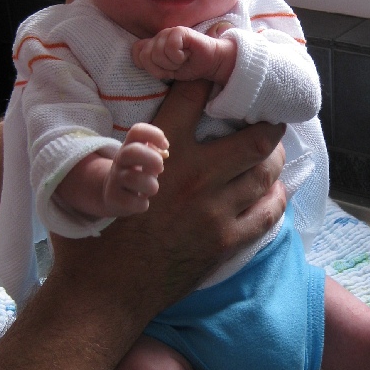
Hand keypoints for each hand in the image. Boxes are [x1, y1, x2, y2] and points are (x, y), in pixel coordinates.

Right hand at [50, 78, 285, 315]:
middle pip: (254, 138)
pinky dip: (276, 196)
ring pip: (266, 173)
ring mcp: (217, 212)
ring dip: (274, 157)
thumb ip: (115, 149)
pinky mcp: (228, 242)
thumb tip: (127, 123)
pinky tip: (274, 189)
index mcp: (164, 155)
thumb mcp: (96, 181)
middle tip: (269, 116)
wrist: (106, 295)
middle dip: (267, 122)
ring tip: (273, 149)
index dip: (210, 79)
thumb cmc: (93, 237)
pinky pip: (268, 212)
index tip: (222, 74)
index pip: (193, 98)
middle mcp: (197, 178)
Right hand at [102, 122, 168, 214]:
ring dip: (151, 185)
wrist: (112, 194)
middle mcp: (119, 161)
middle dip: (152, 159)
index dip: (154, 134)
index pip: (137, 131)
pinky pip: (133, 202)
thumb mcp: (144, 160)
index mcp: (128, 147)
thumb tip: (164, 152)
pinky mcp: (113, 198)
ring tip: (151, 187)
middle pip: (132, 151)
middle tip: (160, 168)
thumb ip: (155, 152)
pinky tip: (141, 200)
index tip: (165, 145)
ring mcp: (115, 179)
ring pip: (134, 178)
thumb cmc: (136, 173)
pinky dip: (143, 203)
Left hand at [132, 26, 236, 84]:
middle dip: (161, 68)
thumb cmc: (190, 66)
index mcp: (154, 44)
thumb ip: (151, 64)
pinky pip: (170, 47)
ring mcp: (169, 32)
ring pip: (157, 53)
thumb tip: (140, 61)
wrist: (212, 62)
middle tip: (175, 66)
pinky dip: (178, 57)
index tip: (164, 70)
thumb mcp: (166, 71)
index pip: (137, 53)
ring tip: (182, 60)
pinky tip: (187, 55)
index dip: (148, 66)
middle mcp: (159, 36)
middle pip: (145, 56)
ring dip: (172, 63)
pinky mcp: (180, 31)